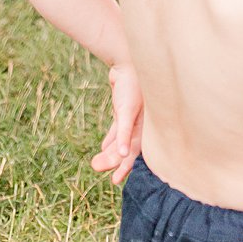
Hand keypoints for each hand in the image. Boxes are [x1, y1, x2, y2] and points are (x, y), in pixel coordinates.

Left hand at [91, 61, 142, 185]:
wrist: (128, 61)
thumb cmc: (132, 86)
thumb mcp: (127, 110)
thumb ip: (124, 133)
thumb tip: (122, 154)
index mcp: (146, 126)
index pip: (135, 151)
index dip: (125, 166)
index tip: (114, 181)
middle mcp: (141, 123)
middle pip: (126, 147)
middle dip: (112, 159)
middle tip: (96, 167)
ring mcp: (132, 116)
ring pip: (120, 139)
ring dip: (109, 150)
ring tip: (97, 162)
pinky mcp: (124, 109)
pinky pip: (117, 128)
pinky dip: (111, 138)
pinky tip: (104, 147)